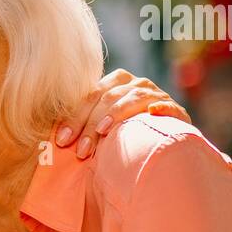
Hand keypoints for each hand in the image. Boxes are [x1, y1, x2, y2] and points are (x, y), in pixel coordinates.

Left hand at [54, 68, 190, 158]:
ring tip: (101, 133)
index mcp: (115, 82)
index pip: (90, 96)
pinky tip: (151, 114)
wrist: (164, 140)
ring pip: (131, 99)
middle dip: (90, 124)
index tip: (61, 140)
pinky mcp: (175, 109)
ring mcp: (156, 94)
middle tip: (79, 149)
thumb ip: (84, 123)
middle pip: (107, 98)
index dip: (74, 118)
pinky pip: (168, 106)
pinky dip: (160, 108)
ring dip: (115, 115)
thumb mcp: (102, 126)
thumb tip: (56, 138)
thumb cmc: (125, 134)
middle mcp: (136, 84)